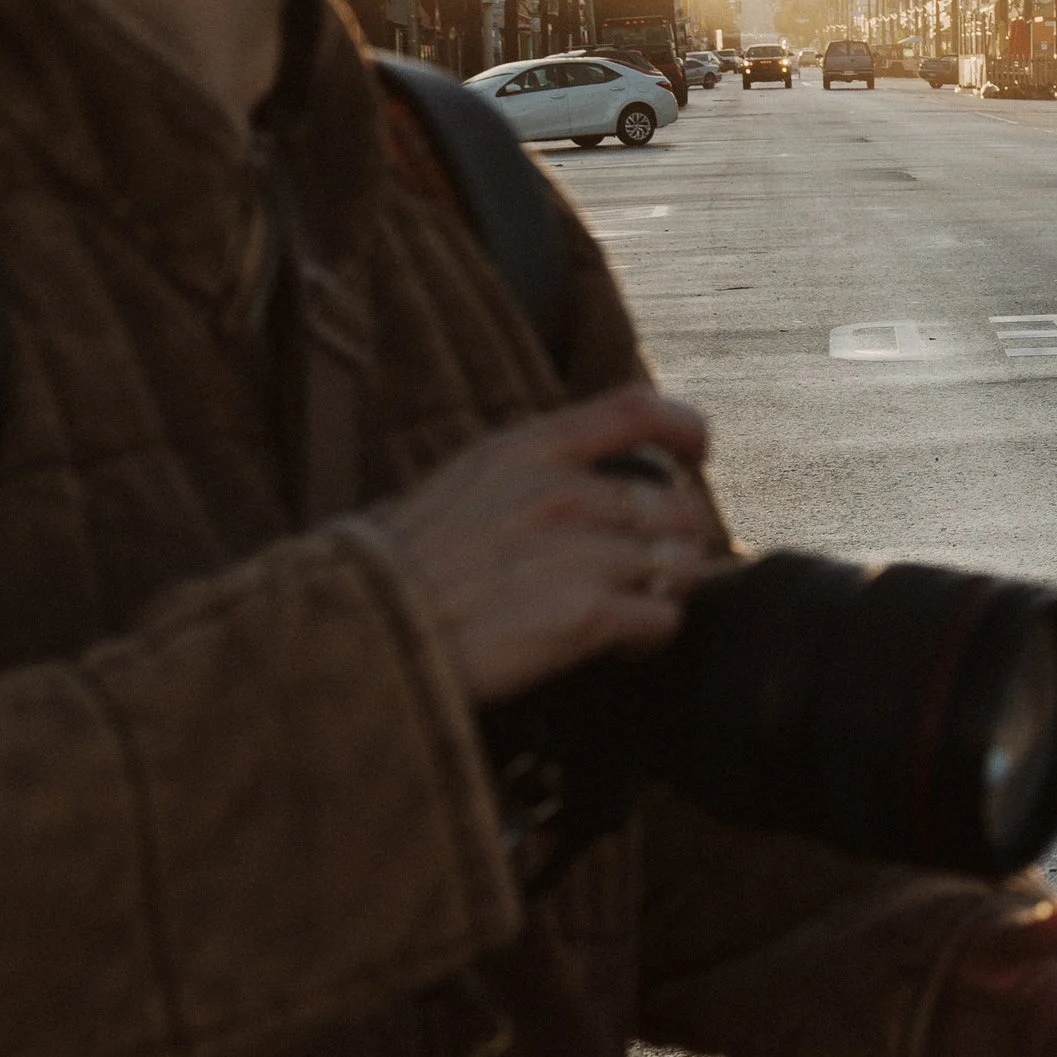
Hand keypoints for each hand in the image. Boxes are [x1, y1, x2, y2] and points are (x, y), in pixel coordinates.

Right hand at [374, 386, 722, 702]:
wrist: (358, 636)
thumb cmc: (397, 571)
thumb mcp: (459, 486)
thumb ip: (527, 474)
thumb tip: (584, 483)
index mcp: (525, 449)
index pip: (636, 410)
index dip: (685, 427)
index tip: (698, 452)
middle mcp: (560, 492)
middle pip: (676, 507)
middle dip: (674, 542)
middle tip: (649, 569)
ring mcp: (578, 553)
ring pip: (680, 564)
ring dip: (666, 590)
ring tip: (632, 610)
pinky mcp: (585, 616)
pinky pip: (663, 619)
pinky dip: (652, 636)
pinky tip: (622, 646)